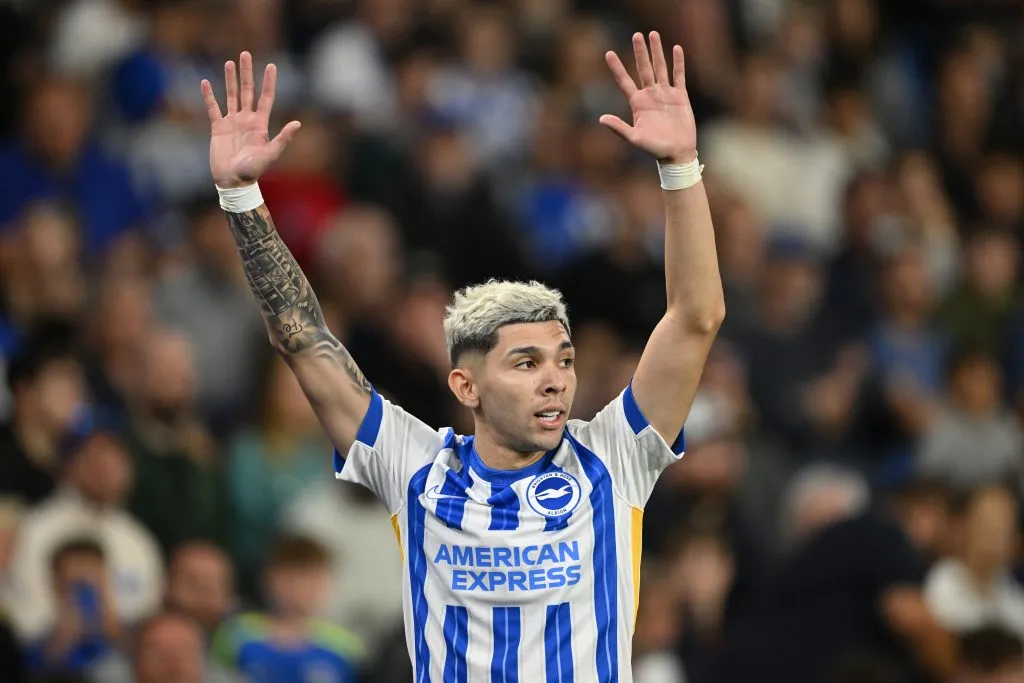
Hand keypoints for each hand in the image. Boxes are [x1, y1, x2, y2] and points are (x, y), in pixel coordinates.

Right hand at [201, 52, 300, 187]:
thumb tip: (298, 123)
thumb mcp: (270, 154)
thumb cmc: (253, 171)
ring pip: (231, 95)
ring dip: (230, 79)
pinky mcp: (218, 128)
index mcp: (260, 124)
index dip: (269, 82)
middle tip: (245, 54)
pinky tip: (205, 82)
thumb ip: (283, 138)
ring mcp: (232, 122)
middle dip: (247, 73)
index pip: (266, 97)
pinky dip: (209, 96)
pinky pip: (213, 108)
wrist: (233, 181)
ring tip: (229, 63)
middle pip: (248, 91)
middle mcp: (247, 120)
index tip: (271, 65)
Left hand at [601, 32, 696, 162]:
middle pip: (643, 68)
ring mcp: (665, 94)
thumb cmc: (654, 148)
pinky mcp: (680, 96)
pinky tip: (676, 48)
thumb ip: (619, 128)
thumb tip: (601, 119)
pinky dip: (678, 62)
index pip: (624, 81)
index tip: (608, 53)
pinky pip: (678, 75)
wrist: (677, 152)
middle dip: (640, 52)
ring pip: (660, 68)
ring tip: (653, 34)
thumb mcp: (635, 138)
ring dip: (657, 52)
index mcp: (637, 103)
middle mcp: (650, 95)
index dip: (617, 68)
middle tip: (636, 35)